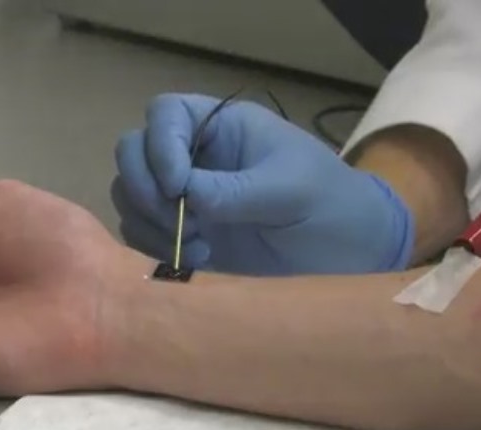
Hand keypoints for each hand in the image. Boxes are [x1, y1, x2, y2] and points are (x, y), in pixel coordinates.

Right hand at [112, 93, 414, 275]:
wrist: (349, 259)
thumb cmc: (332, 208)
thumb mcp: (293, 190)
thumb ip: (237, 190)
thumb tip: (183, 196)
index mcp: (222, 127)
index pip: (166, 114)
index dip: (160, 145)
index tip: (179, 185)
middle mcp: (196, 158)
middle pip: (134, 153)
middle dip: (144, 187)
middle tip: (179, 221)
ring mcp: (185, 200)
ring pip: (131, 196)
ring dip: (149, 223)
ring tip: (197, 248)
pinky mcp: (184, 239)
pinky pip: (142, 236)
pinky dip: (153, 249)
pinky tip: (195, 263)